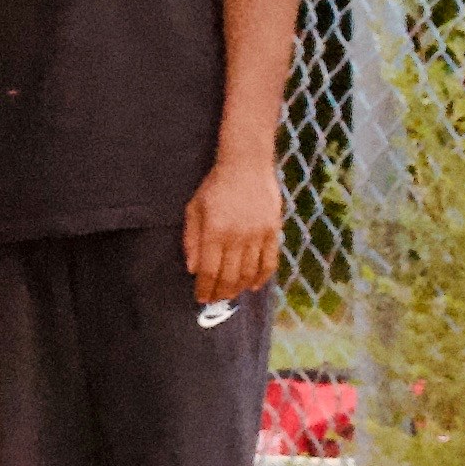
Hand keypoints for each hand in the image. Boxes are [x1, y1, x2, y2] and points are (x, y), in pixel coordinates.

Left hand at [183, 150, 282, 304]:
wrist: (246, 165)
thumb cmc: (215, 186)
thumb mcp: (194, 209)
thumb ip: (192, 240)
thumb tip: (193, 269)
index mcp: (214, 231)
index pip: (209, 271)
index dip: (204, 288)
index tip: (200, 298)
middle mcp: (237, 237)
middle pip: (229, 276)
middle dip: (220, 293)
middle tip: (214, 300)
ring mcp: (258, 235)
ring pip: (249, 273)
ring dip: (239, 288)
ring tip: (230, 295)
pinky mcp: (273, 231)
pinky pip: (270, 262)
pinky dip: (262, 278)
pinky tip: (253, 286)